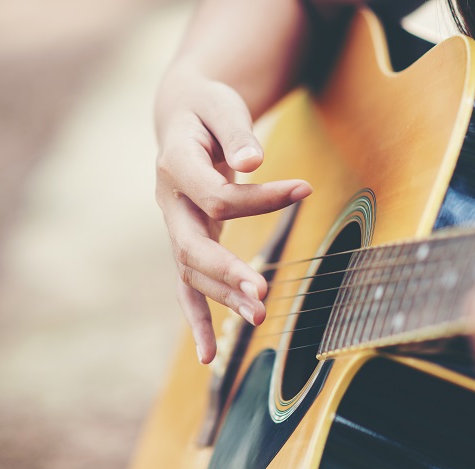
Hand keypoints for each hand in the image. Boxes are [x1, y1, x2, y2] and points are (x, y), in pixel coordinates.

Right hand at [155, 67, 311, 363]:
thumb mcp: (221, 105)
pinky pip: (186, 286)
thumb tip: (254, 161)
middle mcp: (168, 201)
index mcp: (174, 163)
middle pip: (190, 247)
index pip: (217, 196)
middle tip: (262, 296)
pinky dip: (197, 320)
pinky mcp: (185, 241)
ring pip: (191, 272)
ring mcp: (174, 225)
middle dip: (226, 273)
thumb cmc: (208, 109)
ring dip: (223, 297)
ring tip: (259, 317)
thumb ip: (235, 132)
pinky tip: (209, 356)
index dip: (262, 198)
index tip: (306, 189)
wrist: (182, 117)